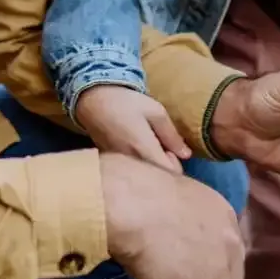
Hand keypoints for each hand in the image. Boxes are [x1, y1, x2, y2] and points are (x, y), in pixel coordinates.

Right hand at [75, 85, 189, 173]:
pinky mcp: (111, 166)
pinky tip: (132, 150)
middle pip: (157, 179)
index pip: (170, 175)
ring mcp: (120, 168)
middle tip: (159, 146)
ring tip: (145, 147)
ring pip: (144, 178)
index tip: (170, 149)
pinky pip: (131, 174)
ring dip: (150, 167)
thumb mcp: (155, 111)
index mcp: (145, 151)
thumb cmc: (126, 103)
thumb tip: (186, 155)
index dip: (176, 164)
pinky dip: (137, 168)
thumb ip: (171, 135)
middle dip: (163, 168)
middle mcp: (132, 165)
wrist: (93, 100)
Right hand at [99, 153, 244, 278]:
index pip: (231, 253)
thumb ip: (186, 211)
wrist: (130, 202)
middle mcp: (229, 244)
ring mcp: (215, 271)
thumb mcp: (177, 192)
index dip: (213, 265)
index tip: (190, 266)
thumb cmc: (142, 187)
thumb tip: (174, 214)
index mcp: (225, 215)